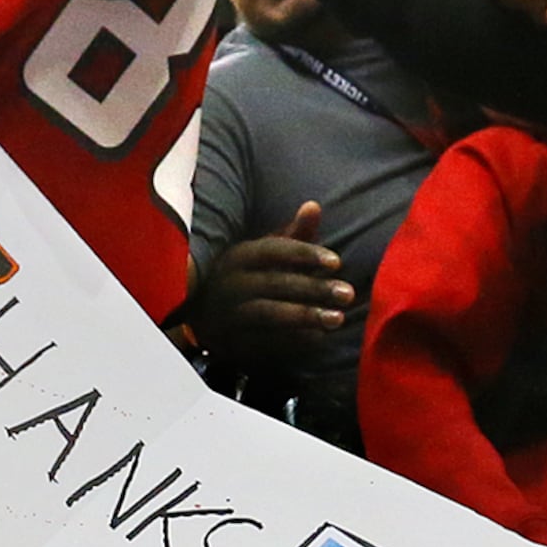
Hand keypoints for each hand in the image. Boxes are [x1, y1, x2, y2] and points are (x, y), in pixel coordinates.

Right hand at [190, 203, 355, 362]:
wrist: (197, 316)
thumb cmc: (242, 277)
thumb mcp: (261, 252)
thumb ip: (292, 234)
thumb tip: (314, 205)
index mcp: (240, 256)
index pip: (274, 251)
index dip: (305, 254)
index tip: (337, 262)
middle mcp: (232, 283)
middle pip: (277, 283)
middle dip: (314, 289)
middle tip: (349, 294)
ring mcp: (230, 314)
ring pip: (271, 313)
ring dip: (306, 316)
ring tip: (338, 319)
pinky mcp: (231, 340)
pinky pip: (264, 341)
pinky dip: (292, 340)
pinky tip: (318, 337)